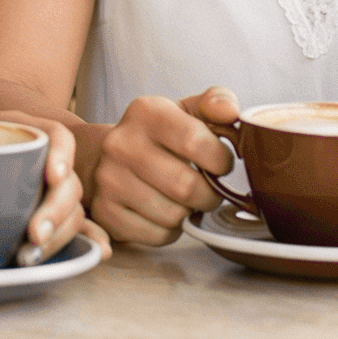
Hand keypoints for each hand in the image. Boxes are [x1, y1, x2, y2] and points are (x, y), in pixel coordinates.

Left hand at [4, 116, 86, 263]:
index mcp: (28, 130)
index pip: (57, 135)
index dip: (61, 154)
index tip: (52, 175)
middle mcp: (48, 158)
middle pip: (68, 181)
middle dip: (55, 210)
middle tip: (33, 234)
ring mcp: (55, 188)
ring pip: (74, 209)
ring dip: (60, 234)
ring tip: (30, 255)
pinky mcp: (56, 212)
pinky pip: (81, 224)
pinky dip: (91, 237)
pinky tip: (100, 251)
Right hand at [90, 88, 240, 245]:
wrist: (106, 157)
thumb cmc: (160, 136)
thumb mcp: (187, 111)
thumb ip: (215, 103)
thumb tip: (230, 112)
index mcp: (146, 112)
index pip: (195, 141)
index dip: (220, 160)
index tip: (221, 163)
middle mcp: (121, 144)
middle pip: (186, 186)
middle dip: (210, 194)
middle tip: (208, 188)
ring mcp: (109, 179)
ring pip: (174, 215)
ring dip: (189, 212)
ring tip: (184, 198)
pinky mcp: (106, 212)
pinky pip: (158, 235)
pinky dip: (171, 230)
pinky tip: (165, 211)